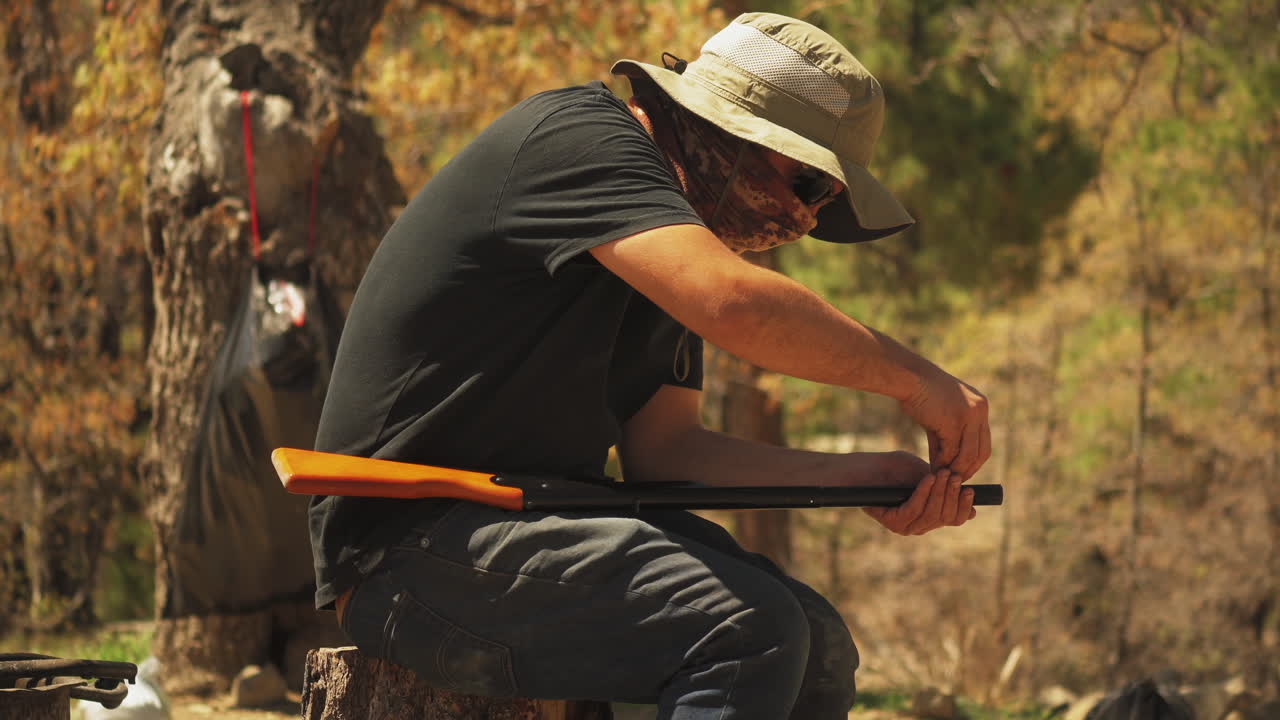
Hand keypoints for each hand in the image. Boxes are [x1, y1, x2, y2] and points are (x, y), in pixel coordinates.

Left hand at [863, 467, 976, 535]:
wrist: (867, 468)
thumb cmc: (896, 469)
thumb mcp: (927, 476)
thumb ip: (947, 491)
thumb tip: (975, 512)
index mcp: (930, 517)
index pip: (955, 519)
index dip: (964, 507)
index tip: (970, 490)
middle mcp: (919, 526)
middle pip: (945, 517)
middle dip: (952, 495)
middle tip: (955, 476)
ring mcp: (906, 527)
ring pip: (931, 514)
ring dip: (940, 492)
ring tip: (944, 474)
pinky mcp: (893, 523)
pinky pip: (914, 509)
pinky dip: (923, 493)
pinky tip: (928, 479)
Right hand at [899, 365, 990, 479]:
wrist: (909, 377)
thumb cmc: (920, 393)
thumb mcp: (941, 415)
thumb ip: (948, 436)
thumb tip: (945, 462)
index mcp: (980, 407)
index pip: (984, 443)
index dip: (974, 461)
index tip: (961, 472)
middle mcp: (980, 411)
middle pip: (982, 452)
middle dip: (968, 469)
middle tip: (954, 481)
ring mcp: (969, 417)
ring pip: (968, 455)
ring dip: (954, 469)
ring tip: (941, 477)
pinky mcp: (954, 423)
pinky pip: (951, 451)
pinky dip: (942, 463)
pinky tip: (933, 468)